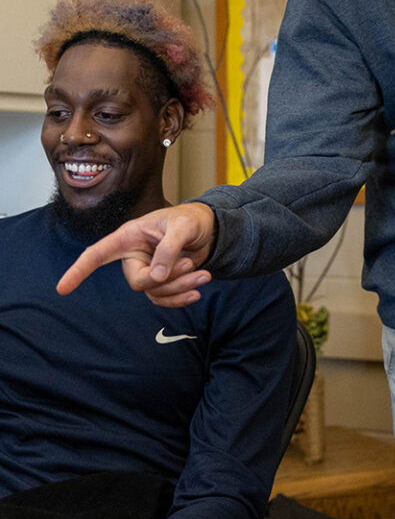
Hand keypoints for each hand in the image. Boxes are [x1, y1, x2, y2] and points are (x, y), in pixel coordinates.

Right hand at [57, 202, 214, 306]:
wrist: (208, 228)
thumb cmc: (189, 220)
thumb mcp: (182, 227)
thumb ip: (168, 248)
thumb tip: (157, 276)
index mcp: (129, 236)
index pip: (97, 254)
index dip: (79, 270)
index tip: (62, 288)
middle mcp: (133, 255)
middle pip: (137, 281)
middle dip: (165, 279)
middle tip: (189, 264)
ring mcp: (146, 269)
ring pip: (154, 292)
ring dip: (180, 287)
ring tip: (203, 274)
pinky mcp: (160, 281)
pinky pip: (163, 298)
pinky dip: (181, 297)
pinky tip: (197, 291)